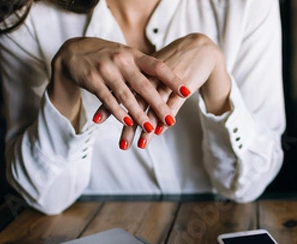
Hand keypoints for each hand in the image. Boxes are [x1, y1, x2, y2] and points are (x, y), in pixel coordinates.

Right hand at [48, 37, 189, 134]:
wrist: (74, 50)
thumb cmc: (107, 56)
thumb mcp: (127, 56)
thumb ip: (144, 68)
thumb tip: (170, 82)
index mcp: (134, 55)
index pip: (158, 67)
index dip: (173, 80)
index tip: (187, 92)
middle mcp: (122, 61)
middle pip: (144, 85)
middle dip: (158, 104)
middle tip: (170, 120)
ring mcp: (106, 70)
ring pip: (126, 96)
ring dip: (139, 114)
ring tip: (150, 128)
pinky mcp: (92, 80)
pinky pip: (107, 99)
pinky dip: (118, 111)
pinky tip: (127, 122)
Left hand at [93, 33, 230, 149]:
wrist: (200, 46)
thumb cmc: (175, 59)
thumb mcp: (152, 68)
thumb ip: (138, 80)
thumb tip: (121, 92)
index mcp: (140, 70)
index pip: (120, 90)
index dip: (108, 105)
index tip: (97, 120)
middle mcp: (151, 75)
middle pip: (135, 103)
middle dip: (128, 126)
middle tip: (122, 145)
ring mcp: (167, 81)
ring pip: (153, 106)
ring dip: (147, 127)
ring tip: (141, 144)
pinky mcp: (184, 85)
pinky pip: (173, 104)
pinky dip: (165, 118)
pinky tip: (159, 132)